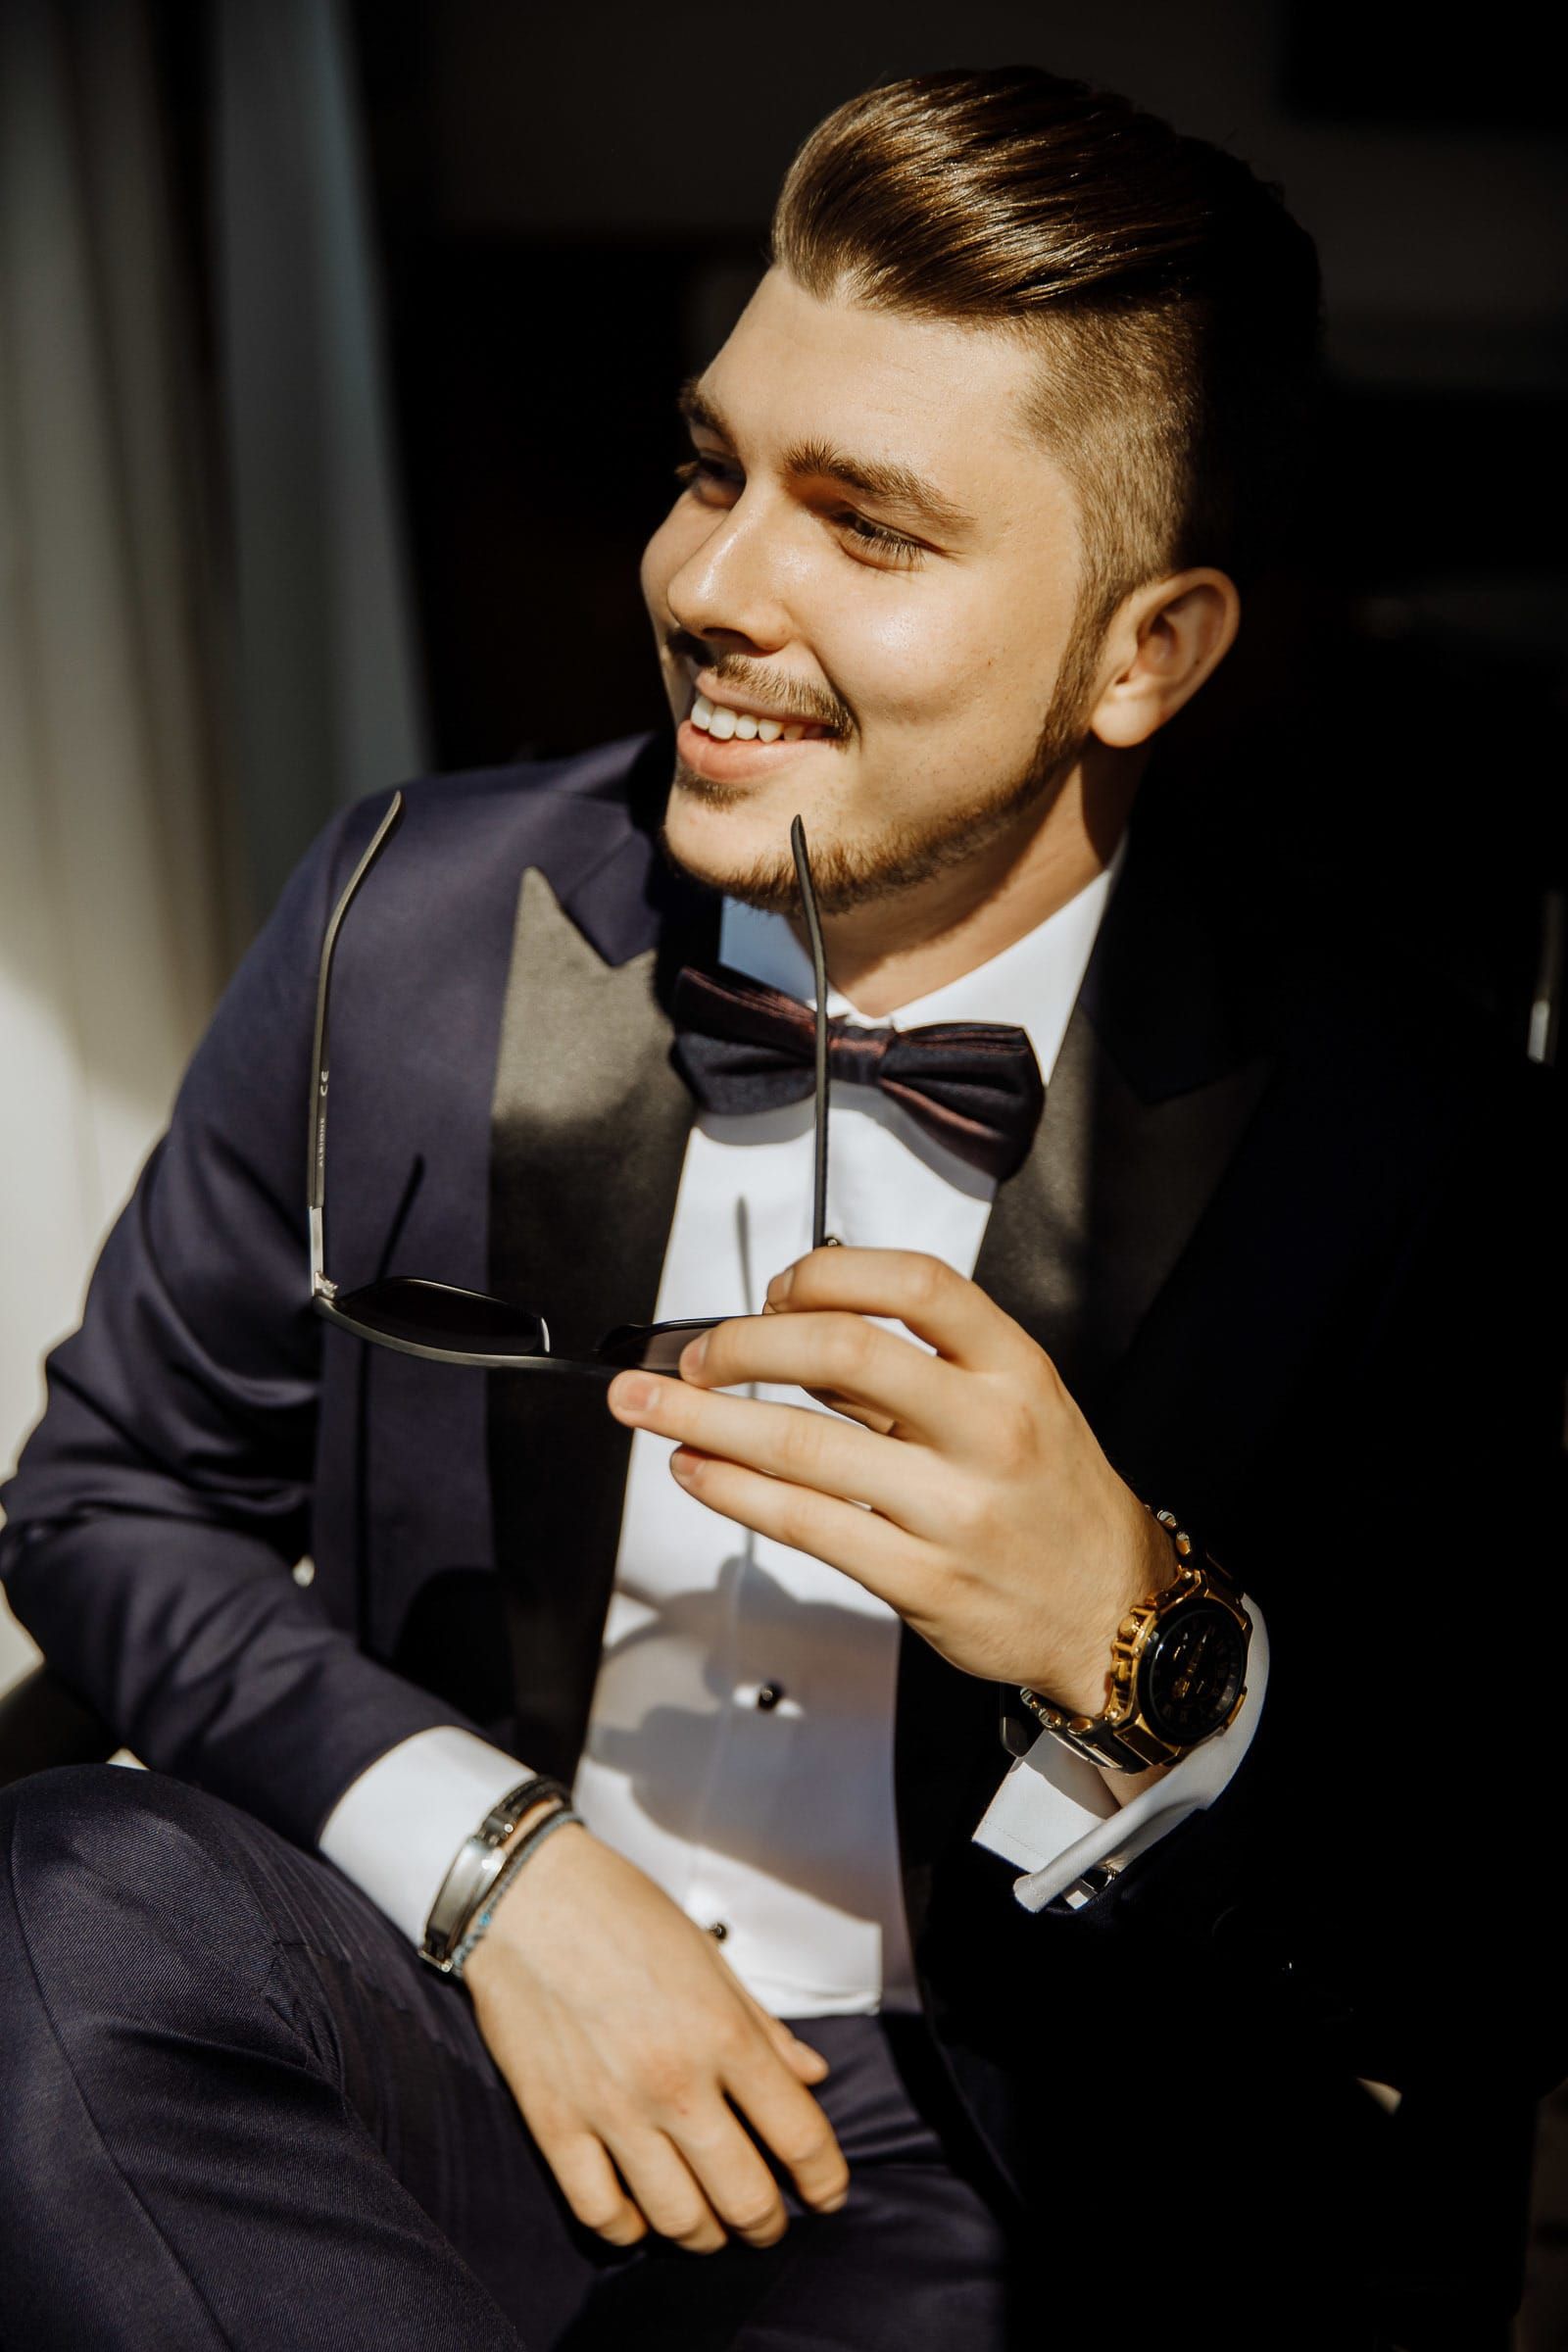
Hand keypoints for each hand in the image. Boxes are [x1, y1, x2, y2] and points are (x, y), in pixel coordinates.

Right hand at [463, 1819, 848, 2253]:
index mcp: (722, 2034)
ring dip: (705, 2236)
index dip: (825, 2180)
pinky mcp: (554, 2124)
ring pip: (678, 2220)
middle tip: (769, 2221)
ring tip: (710, 2228)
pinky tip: (639, 2215)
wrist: (524, 1895)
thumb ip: (762, 2025)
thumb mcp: (709, 1955)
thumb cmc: (620, 1911)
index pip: (800, 2136)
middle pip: (745, 2197)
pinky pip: (599, 2212)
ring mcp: (611, 2110)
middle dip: (768, 2224)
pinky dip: (628, 2230)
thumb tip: (810, 2076)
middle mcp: (673, 2082)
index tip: (827, 2194)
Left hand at [606, 1246, 1174, 1719]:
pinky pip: (806, 1525)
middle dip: (744, 1343)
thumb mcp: (1013, 1403)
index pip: (915, 1284)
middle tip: (694, 1353)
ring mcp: (955, 1510)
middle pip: (844, 1350)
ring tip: (650, 1405)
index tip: (774, 1289)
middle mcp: (989, 1431)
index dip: (825, 1274)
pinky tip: (697, 1471)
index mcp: (1014, 1368)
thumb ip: (912, 1370)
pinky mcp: (923, 1581)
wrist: (1115, 1611)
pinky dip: (733, 1492)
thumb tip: (793, 1328)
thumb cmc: (1053, 1498)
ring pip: (803, 1447)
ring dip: (705, 1419)